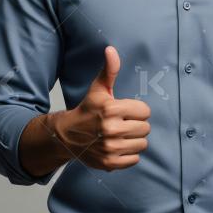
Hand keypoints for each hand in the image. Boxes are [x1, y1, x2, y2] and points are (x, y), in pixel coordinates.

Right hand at [54, 45, 150, 170]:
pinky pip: (135, 159)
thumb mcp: (99, 89)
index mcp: (111, 109)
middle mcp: (111, 129)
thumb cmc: (87, 110)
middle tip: (122, 124)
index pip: (145, 111)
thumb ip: (110, 70)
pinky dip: (129, 154)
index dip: (136, 111)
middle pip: (146, 128)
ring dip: (134, 140)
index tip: (124, 112)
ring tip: (120, 135)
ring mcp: (110, 148)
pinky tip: (117, 147)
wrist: (67, 135)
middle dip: (136, 125)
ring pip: (142, 144)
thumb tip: (111, 49)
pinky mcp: (110, 163)